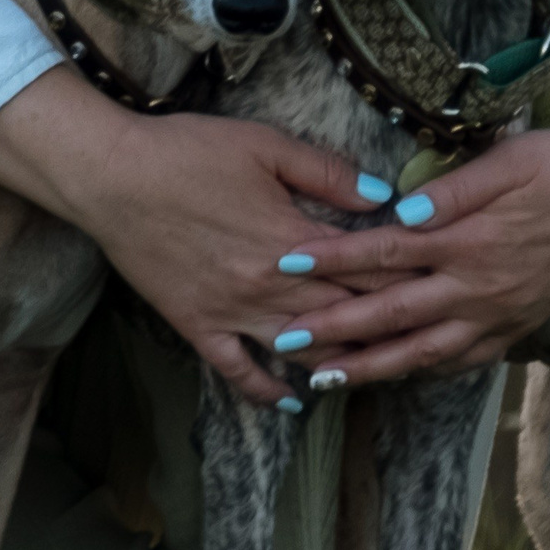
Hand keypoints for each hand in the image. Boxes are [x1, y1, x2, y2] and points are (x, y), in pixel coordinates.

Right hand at [0, 70, 387, 405]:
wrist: (112, 176)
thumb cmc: (188, 152)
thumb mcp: (266, 147)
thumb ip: (327, 174)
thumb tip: (384, 197)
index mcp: (293, 240)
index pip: (366, 272)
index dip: (406, 282)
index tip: (437, 288)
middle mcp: (268, 287)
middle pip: (343, 317)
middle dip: (386, 328)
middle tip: (423, 337)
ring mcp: (232, 313)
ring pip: (300, 354)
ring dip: (338, 364)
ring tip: (375, 371)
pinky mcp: (198, 326)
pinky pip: (236, 371)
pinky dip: (265, 391)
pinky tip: (291, 403)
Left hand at [282, 127, 549, 384]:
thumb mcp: (511, 159)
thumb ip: (453, 189)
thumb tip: (400, 213)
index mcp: (472, 241)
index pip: (386, 255)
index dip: (333, 260)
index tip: (287, 264)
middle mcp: (480, 288)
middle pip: (393, 315)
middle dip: (334, 331)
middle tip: (283, 342)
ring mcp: (499, 315)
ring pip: (423, 352)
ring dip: (370, 368)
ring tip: (322, 379)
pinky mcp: (517, 327)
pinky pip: (463, 361)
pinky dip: (424, 372)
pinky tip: (396, 374)